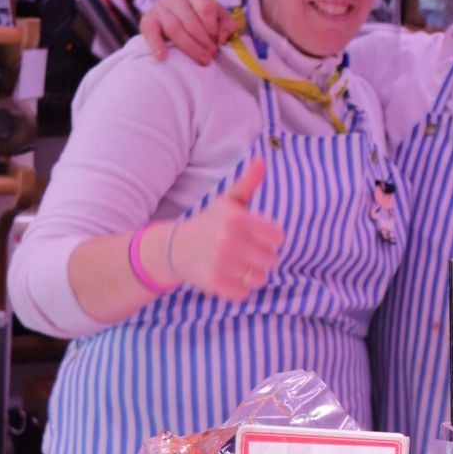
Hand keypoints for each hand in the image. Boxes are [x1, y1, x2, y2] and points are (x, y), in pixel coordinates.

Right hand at [140, 0, 236, 64]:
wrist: (178, 15)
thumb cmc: (202, 16)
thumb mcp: (219, 16)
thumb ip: (227, 25)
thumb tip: (222, 38)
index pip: (206, 7)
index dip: (213, 27)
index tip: (218, 40)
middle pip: (191, 22)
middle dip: (204, 41)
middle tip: (213, 54)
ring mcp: (159, 6)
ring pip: (175, 29)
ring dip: (191, 47)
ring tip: (203, 59)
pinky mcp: (147, 19)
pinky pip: (150, 32)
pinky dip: (156, 45)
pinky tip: (163, 57)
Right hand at [174, 158, 284, 300]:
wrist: (174, 248)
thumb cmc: (210, 223)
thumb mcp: (228, 202)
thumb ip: (248, 183)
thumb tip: (262, 160)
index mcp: (237, 219)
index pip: (278, 237)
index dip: (271, 239)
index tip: (258, 237)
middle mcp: (229, 240)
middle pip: (272, 259)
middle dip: (263, 257)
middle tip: (247, 252)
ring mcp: (221, 263)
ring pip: (260, 278)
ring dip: (254, 274)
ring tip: (240, 265)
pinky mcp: (214, 283)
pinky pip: (245, 293)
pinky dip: (241, 288)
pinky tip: (229, 276)